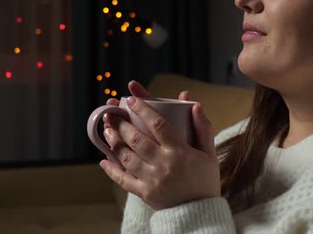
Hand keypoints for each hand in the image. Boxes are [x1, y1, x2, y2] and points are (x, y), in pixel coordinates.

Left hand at [100, 80, 220, 209]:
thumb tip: (195, 104)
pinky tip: (103, 160)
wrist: (200, 214)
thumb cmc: (205, 180)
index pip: (159, 124)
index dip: (143, 109)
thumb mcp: (209, 153)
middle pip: (137, 139)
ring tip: (107, 131)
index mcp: (180, 152)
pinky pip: (124, 179)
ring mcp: (152, 180)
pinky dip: (112, 170)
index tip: (131, 99)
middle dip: (121, 124)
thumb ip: (203, 128)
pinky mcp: (144, 193)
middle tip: (111, 112)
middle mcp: (164, 164)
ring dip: (114, 142)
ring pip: (127, 157)